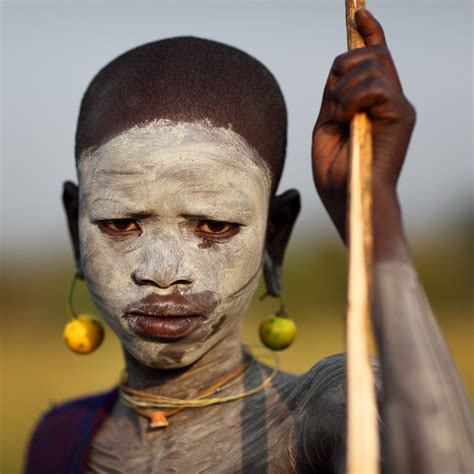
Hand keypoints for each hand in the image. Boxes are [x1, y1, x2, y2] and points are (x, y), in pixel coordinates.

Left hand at [312, 9, 415, 244]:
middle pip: (368, 55)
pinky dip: (352, 97)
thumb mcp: (328, 124)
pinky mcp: (401, 114)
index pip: (375, 58)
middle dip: (341, 68)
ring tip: (339, 119)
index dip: (368, 33)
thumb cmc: (336, 171)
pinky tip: (346, 117)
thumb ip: (336, 95)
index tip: (360, 13)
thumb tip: (342, 65)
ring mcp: (399, 106)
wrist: (348, 198)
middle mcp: (391, 100)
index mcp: (374, 103)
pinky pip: (375, 85)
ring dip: (343, 90)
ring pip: (370, 66)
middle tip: (333, 107)